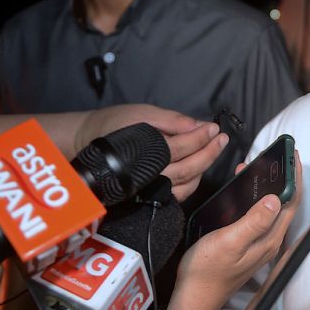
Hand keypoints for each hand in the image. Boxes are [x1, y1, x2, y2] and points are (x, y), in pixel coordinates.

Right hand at [75, 104, 227, 201]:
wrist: (88, 144)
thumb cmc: (114, 126)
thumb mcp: (141, 113)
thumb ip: (170, 120)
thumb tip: (196, 125)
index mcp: (145, 152)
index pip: (182, 146)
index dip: (201, 137)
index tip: (214, 128)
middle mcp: (148, 175)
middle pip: (189, 168)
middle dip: (210, 153)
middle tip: (222, 139)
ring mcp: (149, 188)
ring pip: (187, 183)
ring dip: (205, 167)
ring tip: (215, 148)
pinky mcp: (150, 196)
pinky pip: (179, 193)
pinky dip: (194, 181)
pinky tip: (201, 167)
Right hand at [166, 153, 301, 309]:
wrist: (193, 298)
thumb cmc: (207, 272)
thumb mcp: (230, 241)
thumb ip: (254, 221)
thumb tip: (275, 199)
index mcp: (270, 238)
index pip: (291, 202)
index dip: (295, 177)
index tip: (293, 156)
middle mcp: (270, 241)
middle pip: (286, 203)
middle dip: (287, 178)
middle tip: (283, 156)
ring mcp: (260, 243)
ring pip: (273, 208)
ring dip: (272, 186)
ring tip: (265, 166)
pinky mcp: (249, 245)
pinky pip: (260, 215)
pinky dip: (257, 197)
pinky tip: (247, 190)